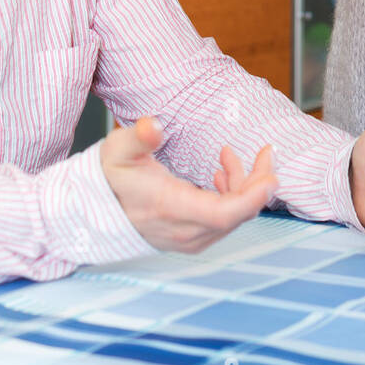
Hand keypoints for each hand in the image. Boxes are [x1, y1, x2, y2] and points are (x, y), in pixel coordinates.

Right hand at [100, 115, 276, 252]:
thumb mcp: (118, 151)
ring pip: (233, 217)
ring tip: (227, 155)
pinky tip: (221, 174)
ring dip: (243, 186)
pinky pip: (223, 221)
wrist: (93, 210)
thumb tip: (153, 126)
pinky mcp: (190, 237)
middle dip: (258, 182)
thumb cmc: (110, 178)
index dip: (252, 197)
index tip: (272, 176)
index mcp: (170, 208)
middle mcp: (184, 231)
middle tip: (266, 152)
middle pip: (237, 214)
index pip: (224, 214)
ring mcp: (188, 238)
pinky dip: (231, 197)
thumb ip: (138, 137)